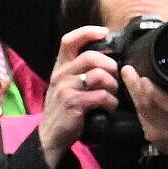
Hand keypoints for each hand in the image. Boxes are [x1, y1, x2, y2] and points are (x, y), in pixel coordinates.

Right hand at [39, 25, 121, 168]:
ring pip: (98, 75)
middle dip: (110, 65)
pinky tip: (110, 107)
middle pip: (90, 57)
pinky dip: (111, 101)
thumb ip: (80, 69)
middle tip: (116, 77)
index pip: (69, 41)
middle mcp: (60, 75)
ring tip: (113, 94)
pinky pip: (101, 95)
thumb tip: (108, 56)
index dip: (87, 32)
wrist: (50, 136)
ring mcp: (65, 89)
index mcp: (60, 67)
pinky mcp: (73, 103)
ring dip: (113, 85)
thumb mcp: (66, 84)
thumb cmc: (63, 107)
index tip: (105, 33)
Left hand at [126, 63, 167, 168]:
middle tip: (127, 71)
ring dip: (133, 93)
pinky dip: (136, 102)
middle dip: (135, 88)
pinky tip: (132, 90)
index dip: (154, 92)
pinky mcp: (149, 134)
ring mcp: (157, 132)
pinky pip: (140, 116)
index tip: (143, 78)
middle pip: (148, 106)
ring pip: (141, 110)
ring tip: (127, 76)